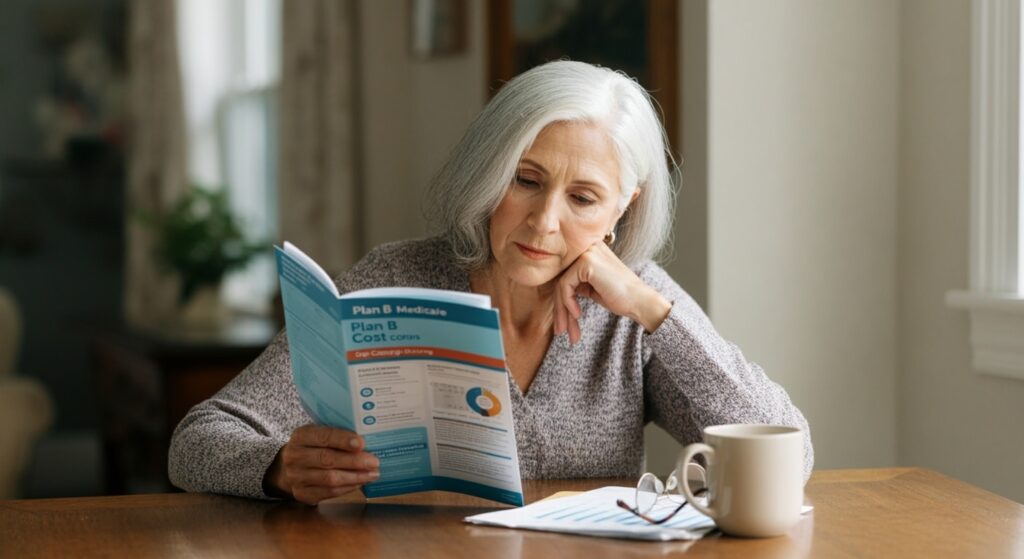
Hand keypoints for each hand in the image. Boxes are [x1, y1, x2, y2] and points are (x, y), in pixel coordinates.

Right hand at [264, 424, 379, 504]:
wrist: (289, 467)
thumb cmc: (313, 447)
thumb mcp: (319, 434)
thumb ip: (338, 435)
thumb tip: (368, 439)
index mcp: (300, 436)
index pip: (323, 436)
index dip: (343, 440)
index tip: (362, 443)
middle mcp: (294, 456)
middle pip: (328, 459)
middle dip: (355, 461)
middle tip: (374, 462)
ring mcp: (296, 477)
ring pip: (330, 478)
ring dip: (355, 477)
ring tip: (372, 474)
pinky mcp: (302, 493)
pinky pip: (329, 492)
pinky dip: (348, 488)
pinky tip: (360, 482)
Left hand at [553, 241, 671, 343]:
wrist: (641, 302)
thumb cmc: (620, 297)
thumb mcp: (593, 288)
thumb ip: (576, 284)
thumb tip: (556, 291)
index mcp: (590, 251)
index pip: (566, 274)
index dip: (562, 300)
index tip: (563, 322)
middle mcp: (588, 246)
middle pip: (562, 279)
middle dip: (560, 308)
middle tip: (561, 330)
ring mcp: (587, 253)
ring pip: (561, 284)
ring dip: (562, 310)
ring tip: (566, 330)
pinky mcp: (586, 262)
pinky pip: (565, 285)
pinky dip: (568, 303)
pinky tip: (577, 314)